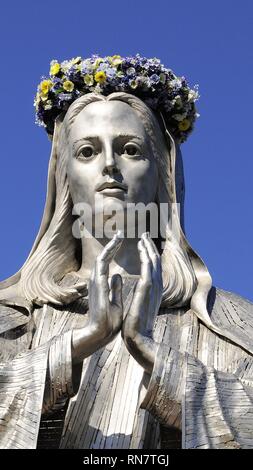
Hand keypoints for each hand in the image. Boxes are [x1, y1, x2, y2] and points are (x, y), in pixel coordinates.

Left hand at [72, 232, 122, 362]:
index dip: (111, 247)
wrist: (94, 335)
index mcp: (100, 285)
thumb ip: (115, 290)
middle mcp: (95, 282)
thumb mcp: (114, 307)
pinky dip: (108, 260)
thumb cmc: (106, 325)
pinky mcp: (97, 288)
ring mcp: (94, 284)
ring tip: (118, 242)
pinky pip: (102, 269)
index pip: (103, 260)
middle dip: (111, 245)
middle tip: (120, 234)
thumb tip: (117, 274)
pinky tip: (114, 258)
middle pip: (101, 258)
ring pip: (101, 262)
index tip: (120, 237)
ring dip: (109, 251)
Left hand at [122, 232, 162, 373]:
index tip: (143, 243)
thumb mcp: (134, 304)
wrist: (138, 339)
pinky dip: (146, 256)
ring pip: (153, 261)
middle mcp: (156, 287)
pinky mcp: (147, 290)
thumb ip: (133, 291)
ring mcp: (153, 288)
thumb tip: (124, 280)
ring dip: (148, 247)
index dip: (148, 254)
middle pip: (155, 261)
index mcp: (152, 290)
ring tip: (143, 236)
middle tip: (145, 234)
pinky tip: (142, 247)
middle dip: (149, 246)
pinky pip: (148, 268)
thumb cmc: (135, 325)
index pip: (152, 268)